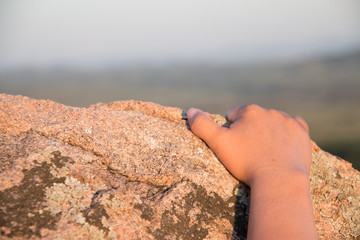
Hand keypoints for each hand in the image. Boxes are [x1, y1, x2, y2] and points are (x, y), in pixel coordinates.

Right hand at [187, 104, 311, 185]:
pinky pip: (292, 126)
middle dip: (249, 130)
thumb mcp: (218, 143)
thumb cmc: (246, 162)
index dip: (231, 129)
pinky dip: (287, 133)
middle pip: (254, 118)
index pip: (234, 114)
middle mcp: (269, 111)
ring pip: (272, 122)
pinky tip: (282, 146)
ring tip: (265, 152)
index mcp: (249, 111)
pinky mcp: (302, 132)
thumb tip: (190, 110)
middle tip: (249, 152)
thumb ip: (202, 125)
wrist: (279, 179)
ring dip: (268, 131)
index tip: (235, 145)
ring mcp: (287, 121)